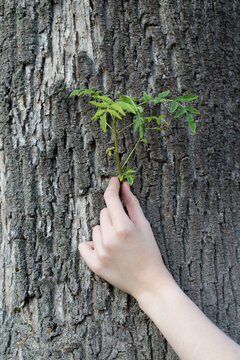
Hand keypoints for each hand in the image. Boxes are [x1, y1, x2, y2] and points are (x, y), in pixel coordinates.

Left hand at [78, 177, 171, 299]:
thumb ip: (132, 204)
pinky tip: (104, 250)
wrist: (149, 282)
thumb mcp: (144, 225)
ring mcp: (100, 252)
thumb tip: (124, 186)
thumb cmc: (150, 252)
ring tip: (118, 244)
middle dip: (113, 216)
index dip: (112, 187)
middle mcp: (109, 239)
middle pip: (103, 213)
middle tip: (124, 230)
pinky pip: (84, 245)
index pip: (110, 199)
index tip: (114, 181)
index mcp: (123, 227)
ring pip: (95, 229)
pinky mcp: (94, 265)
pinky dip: (92, 245)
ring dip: (104, 231)